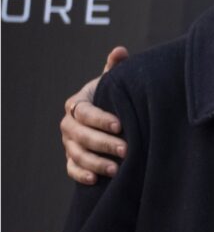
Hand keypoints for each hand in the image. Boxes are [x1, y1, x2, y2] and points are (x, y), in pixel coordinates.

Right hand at [62, 46, 128, 184]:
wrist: (111, 120)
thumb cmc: (114, 100)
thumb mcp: (115, 85)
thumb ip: (116, 69)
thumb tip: (120, 51)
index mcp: (78, 104)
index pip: (85, 112)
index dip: (101, 119)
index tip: (120, 125)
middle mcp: (69, 124)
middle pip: (81, 136)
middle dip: (103, 143)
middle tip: (126, 149)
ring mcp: (69, 143)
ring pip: (76, 154)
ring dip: (95, 163)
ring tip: (117, 169)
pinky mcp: (72, 160)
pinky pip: (72, 170)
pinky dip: (82, 175)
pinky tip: (96, 180)